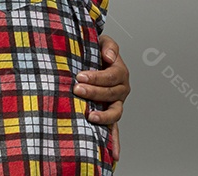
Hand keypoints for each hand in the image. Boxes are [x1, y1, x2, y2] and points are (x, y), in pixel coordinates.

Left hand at [74, 34, 128, 162]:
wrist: (92, 59)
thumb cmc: (96, 50)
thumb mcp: (103, 42)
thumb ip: (108, 46)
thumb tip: (109, 57)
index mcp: (120, 72)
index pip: (111, 76)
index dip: (96, 77)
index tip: (80, 76)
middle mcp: (121, 90)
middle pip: (111, 94)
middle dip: (94, 93)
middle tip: (76, 89)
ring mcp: (116, 104)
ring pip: (115, 113)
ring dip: (103, 116)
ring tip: (89, 116)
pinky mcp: (110, 115)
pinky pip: (114, 130)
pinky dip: (115, 142)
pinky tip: (113, 156)